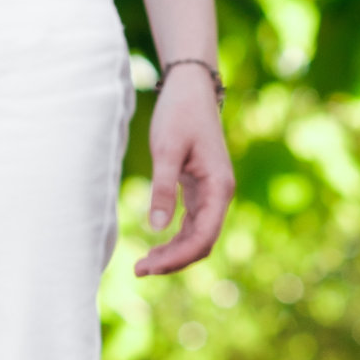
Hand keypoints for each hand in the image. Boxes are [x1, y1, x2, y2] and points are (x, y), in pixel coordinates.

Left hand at [134, 65, 234, 277]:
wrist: (190, 88)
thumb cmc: (179, 113)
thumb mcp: (167, 149)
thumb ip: (163, 188)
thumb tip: (156, 228)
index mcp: (219, 187)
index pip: (203, 237)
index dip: (177, 257)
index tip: (150, 266)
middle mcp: (220, 195)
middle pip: (201, 243)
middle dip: (173, 261)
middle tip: (139, 271)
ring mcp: (212, 195)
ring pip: (196, 238)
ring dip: (173, 254)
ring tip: (142, 266)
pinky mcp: (200, 192)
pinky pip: (191, 226)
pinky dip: (174, 240)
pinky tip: (155, 248)